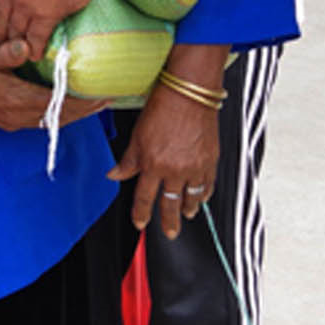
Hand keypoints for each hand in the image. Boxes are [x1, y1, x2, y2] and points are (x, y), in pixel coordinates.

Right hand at [0, 38, 104, 131]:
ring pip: (51, 122)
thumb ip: (7, 52)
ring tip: (91, 104)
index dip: (83, 102)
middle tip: (107, 100)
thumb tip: (26, 43)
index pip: (59, 104)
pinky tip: (63, 107)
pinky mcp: (8, 120)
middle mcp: (19, 115)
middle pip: (60, 117)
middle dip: (85, 109)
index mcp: (17, 98)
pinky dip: (56, 115)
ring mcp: (13, 121)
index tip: (103, 96)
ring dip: (72, 114)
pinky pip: (40, 121)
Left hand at [110, 82, 220, 240]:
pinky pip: (207, 186)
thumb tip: (113, 175)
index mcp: (152, 164)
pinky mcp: (210, 161)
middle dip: (168, 222)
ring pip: (191, 198)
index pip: (144, 197)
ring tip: (186, 215)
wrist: (189, 92)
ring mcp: (194, 167)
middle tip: (170, 233)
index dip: (141, 213)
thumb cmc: (163, 107)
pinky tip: (201, 198)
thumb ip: (128, 160)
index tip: (140, 223)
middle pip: (169, 204)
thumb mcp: (138, 135)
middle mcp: (174, 170)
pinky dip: (204, 195)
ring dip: (187, 209)